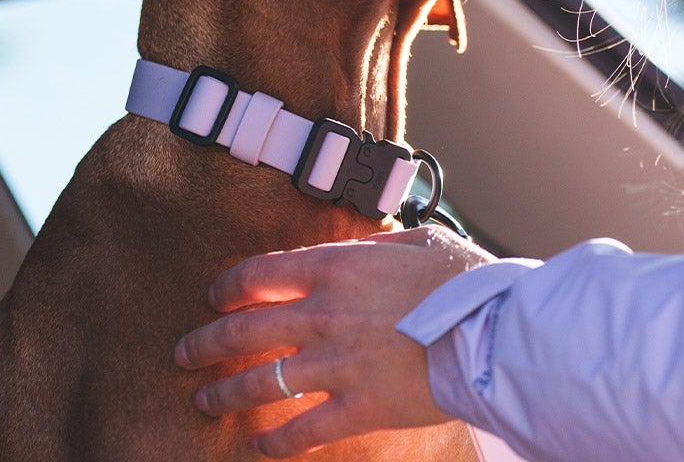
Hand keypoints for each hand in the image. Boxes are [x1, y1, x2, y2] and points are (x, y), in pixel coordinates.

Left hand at [175, 225, 494, 456]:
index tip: (216, 297)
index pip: (259, 275)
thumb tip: (357, 245)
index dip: (228, 287)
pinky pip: (300, 431)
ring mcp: (336, 365)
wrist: (497, 333)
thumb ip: (379, 245)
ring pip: (258, 382)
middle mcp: (324, 315)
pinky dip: (273, 442)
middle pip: (243, 330)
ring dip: (224, 393)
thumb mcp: (423, 242)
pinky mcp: (356, 409)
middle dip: (205, 343)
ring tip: (204, 400)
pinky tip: (256, 447)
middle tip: (186, 353)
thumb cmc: (469, 284)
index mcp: (338, 268)